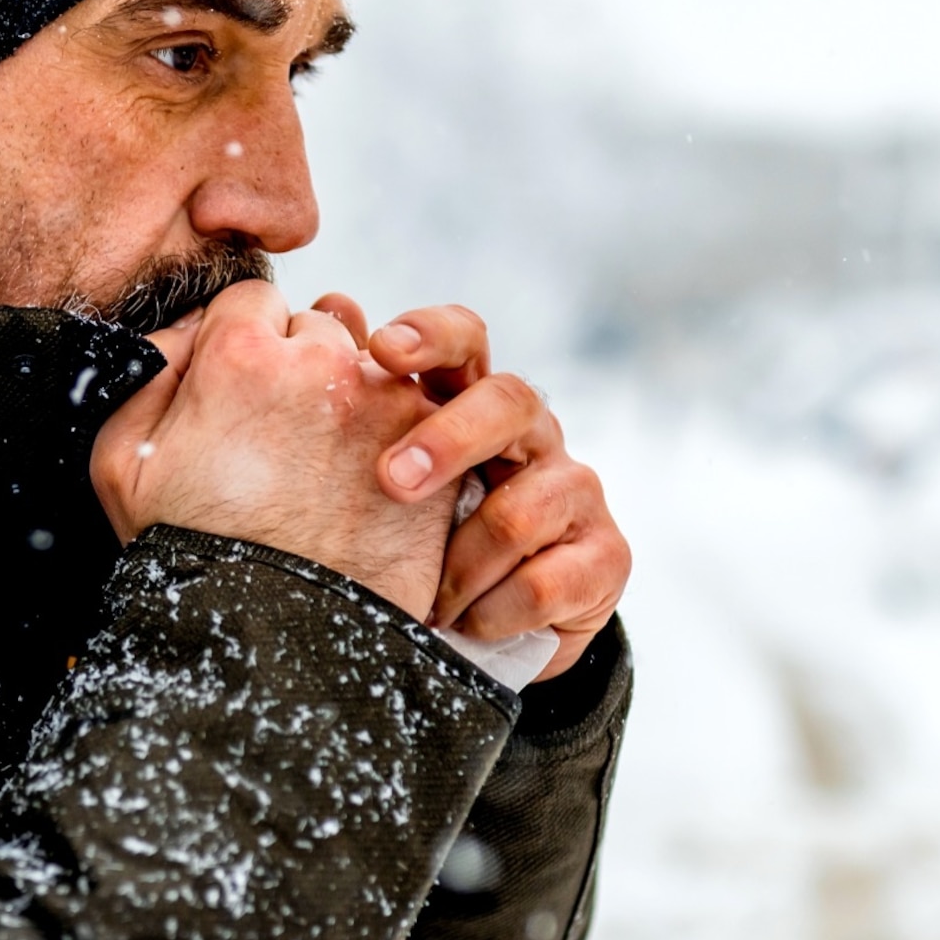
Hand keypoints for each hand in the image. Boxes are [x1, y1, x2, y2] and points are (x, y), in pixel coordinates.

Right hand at [91, 280, 454, 615]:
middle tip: (278, 438)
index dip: (240, 347)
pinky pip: (421, 419)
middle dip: (299, 367)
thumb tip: (190, 329)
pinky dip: (401, 444)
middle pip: (317, 326)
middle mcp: (325, 364)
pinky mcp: (435, 455)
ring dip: (353, 399)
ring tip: (322, 467)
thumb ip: (148, 370)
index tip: (237, 397)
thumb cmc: (188, 558)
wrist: (274, 644)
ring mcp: (388, 408)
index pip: (251, 301)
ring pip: (375, 367)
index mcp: (243, 355)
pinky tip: (364, 490)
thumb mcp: (120, 463)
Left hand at [349, 302, 631, 683]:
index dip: (430, 336)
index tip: (382, 350)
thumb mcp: (392, 478)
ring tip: (424, 602)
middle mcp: (532, 435)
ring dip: (458, 567)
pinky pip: (542, 583)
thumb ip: (365, 400)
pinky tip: (468, 625)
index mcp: (475, 403)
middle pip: (509, 402)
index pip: (465, 341)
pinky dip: (491, 612)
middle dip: (449, 440)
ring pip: (517, 513)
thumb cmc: (428, 540)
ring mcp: (577, 492)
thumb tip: (334, 305)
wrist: (497, 634)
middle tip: (392, 480)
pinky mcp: (605, 556)